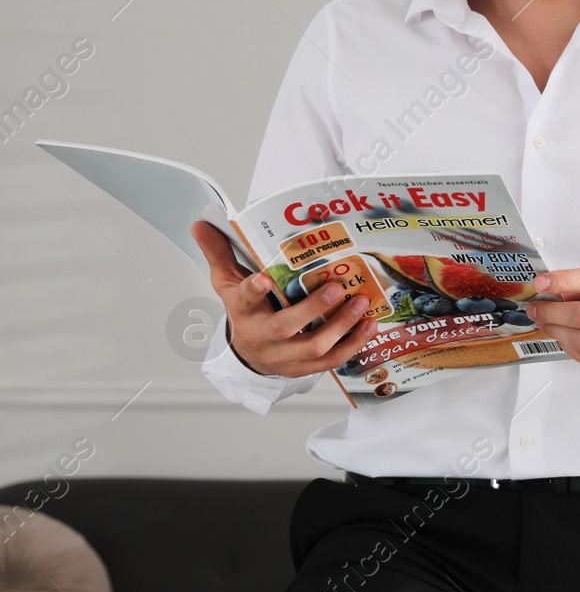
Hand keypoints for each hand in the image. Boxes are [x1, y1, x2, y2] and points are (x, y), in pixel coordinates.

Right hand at [189, 221, 378, 377]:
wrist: (250, 355)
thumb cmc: (246, 312)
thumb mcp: (228, 283)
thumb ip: (219, 253)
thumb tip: (200, 223)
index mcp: (244, 312)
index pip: (244, 300)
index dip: (253, 291)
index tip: (262, 279)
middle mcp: (263, 337)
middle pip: (285, 327)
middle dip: (312, 308)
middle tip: (334, 288)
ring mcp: (285, 356)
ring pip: (314, 347)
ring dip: (341, 326)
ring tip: (360, 302)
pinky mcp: (304, 368)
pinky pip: (332, 360)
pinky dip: (353, 344)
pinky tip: (369, 325)